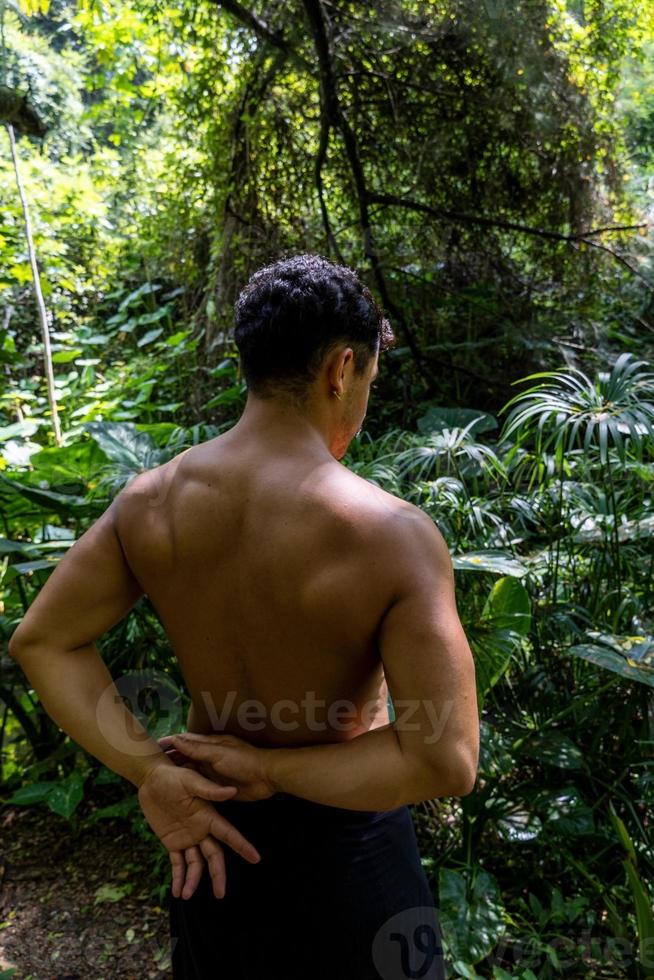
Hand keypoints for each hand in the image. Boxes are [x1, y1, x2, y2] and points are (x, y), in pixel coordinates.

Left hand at [137, 760, 260, 900]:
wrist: (151, 778)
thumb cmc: (173, 775)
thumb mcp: (190, 780)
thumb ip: (210, 790)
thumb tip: (232, 791)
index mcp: (208, 816)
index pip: (228, 834)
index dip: (242, 846)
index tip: (255, 858)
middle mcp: (201, 830)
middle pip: (214, 856)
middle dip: (218, 874)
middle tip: (221, 894)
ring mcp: (187, 837)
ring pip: (195, 864)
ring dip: (193, 880)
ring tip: (186, 895)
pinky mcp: (172, 842)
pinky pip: (177, 863)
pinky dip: (178, 877)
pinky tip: (177, 891)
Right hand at [158, 732, 276, 801]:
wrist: (267, 777)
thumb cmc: (244, 761)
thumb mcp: (219, 754)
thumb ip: (198, 748)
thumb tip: (177, 738)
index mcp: (209, 744)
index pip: (184, 741)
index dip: (169, 743)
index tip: (152, 747)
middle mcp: (209, 756)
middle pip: (185, 756)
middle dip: (169, 759)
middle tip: (150, 767)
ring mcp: (213, 771)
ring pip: (190, 770)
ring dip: (177, 773)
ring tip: (159, 781)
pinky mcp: (217, 785)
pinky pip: (199, 784)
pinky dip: (188, 786)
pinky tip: (177, 793)